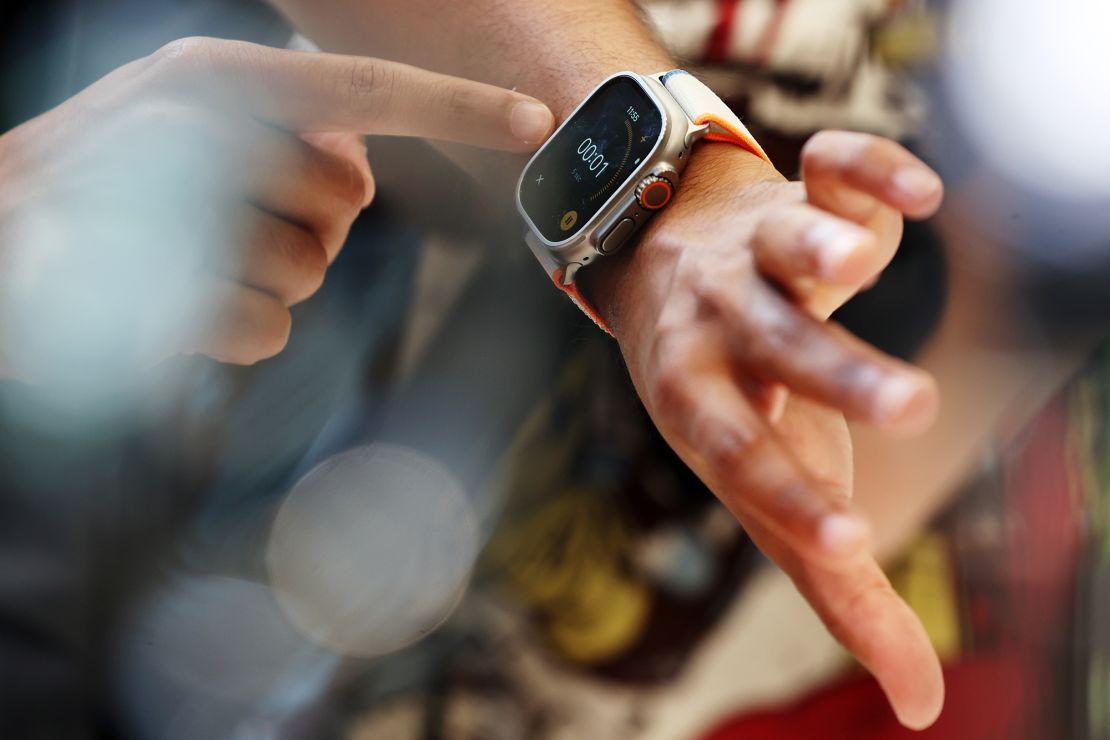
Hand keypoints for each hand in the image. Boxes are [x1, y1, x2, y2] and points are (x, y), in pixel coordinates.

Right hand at [0, 38, 553, 381]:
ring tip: (189, 260)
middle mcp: (197, 124)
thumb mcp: (188, 126)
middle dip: (311, 224)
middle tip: (230, 222)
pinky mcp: (151, 294)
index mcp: (217, 77)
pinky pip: (268, 327)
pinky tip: (175, 305)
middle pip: (345, 198)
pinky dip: (235, 329)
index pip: (363, 87)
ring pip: (309, 268)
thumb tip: (357, 163)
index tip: (536, 120)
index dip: (457, 104)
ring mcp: (169, 205)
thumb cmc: (107, 188)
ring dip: (266, 278)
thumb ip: (284, 132)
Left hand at [588, 132, 945, 727]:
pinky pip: (826, 171)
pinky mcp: (795, 197)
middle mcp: (722, 327)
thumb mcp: (766, 485)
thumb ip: (837, 585)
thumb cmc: (728, 394)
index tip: (849, 543)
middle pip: (773, 349)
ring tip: (855, 263)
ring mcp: (755, 257)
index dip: (789, 499)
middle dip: (835, 374)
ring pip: (783, 250)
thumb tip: (919, 706)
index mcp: (702, 404)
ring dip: (821, 249)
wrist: (664, 262)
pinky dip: (867, 173)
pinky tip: (915, 196)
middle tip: (914, 406)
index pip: (740, 457)